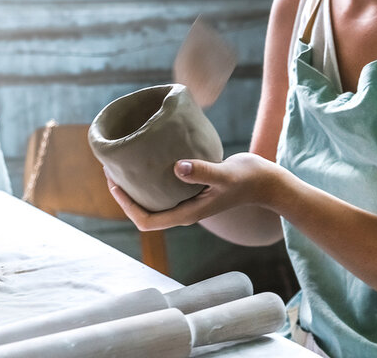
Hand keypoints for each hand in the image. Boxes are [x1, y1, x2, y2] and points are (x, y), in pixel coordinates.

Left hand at [105, 153, 281, 230]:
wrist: (266, 182)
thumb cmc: (248, 179)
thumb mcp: (225, 174)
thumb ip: (203, 172)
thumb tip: (177, 167)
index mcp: (187, 214)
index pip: (147, 221)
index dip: (126, 206)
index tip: (114, 183)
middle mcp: (183, 211)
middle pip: (143, 211)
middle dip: (123, 194)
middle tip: (110, 167)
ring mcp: (187, 201)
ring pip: (152, 199)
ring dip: (135, 185)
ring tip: (122, 161)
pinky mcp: (191, 189)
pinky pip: (163, 188)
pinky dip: (150, 176)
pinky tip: (147, 156)